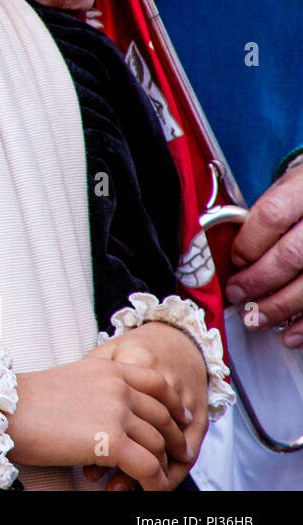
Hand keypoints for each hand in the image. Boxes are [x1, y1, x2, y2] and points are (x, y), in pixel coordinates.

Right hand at [6, 355, 191, 490]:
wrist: (4, 410)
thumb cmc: (25, 402)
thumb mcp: (70, 382)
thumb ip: (98, 390)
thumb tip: (113, 414)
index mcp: (107, 369)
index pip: (157, 382)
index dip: (174, 404)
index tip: (181, 418)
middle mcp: (118, 387)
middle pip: (162, 417)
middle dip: (173, 440)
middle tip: (176, 456)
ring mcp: (117, 412)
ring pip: (158, 445)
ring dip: (161, 467)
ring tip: (156, 481)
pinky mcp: (112, 441)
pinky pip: (148, 468)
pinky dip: (153, 484)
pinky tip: (149, 491)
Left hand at [87, 322, 208, 484]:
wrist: (173, 337)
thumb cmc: (133, 348)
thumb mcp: (105, 354)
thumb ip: (90, 375)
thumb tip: (69, 413)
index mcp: (137, 361)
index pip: (124, 410)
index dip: (105, 444)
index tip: (89, 468)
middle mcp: (166, 378)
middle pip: (149, 432)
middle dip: (128, 466)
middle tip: (109, 484)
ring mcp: (186, 396)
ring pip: (171, 444)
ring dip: (153, 471)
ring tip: (129, 486)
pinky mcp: (200, 408)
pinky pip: (192, 444)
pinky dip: (176, 466)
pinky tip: (158, 479)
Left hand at [228, 162, 302, 346]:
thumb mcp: (288, 188)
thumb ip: (264, 219)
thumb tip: (232, 260)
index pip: (271, 216)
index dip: (248, 244)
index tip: (233, 263)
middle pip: (292, 255)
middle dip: (258, 281)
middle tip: (236, 296)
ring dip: (280, 308)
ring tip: (256, 320)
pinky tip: (291, 336)